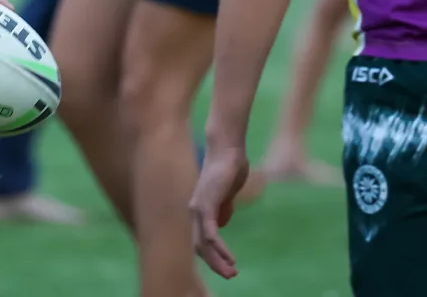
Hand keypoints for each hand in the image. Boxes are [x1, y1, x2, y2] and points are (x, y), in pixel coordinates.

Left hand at [190, 144, 250, 279]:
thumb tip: (222, 224)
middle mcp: (194, 212)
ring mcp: (198, 207)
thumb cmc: (228, 169)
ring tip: (232, 270)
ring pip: (203, 242)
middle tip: (231, 276)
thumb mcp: (227, 195)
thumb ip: (223, 208)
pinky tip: (226, 255)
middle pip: (199, 247)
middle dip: (215, 264)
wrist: (227, 150)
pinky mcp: (205, 202)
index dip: (213, 257)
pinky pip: (208, 229)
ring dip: (218, 259)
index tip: (228, 268)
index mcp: (200, 211)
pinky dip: (216, 244)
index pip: (201, 242)